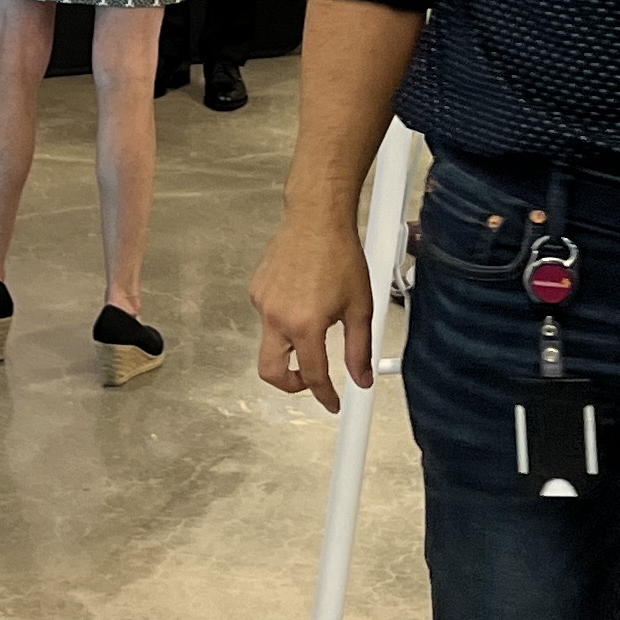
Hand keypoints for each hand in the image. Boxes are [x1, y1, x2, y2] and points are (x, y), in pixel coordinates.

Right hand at [251, 214, 373, 411]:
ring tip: (316, 322)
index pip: (313, 376)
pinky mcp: (256, 290)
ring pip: (270, 342)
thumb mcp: (360, 306)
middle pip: (270, 371)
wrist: (317, 218)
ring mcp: (262, 303)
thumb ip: (359, 348)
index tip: (332, 402)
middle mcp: (277, 317)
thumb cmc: (340, 254)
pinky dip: (284, 320)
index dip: (325, 395)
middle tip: (310, 380)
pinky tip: (304, 298)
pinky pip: (268, 317)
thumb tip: (362, 377)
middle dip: (289, 384)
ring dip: (290, 345)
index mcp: (305, 325)